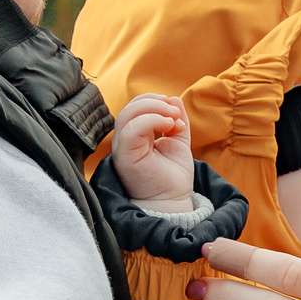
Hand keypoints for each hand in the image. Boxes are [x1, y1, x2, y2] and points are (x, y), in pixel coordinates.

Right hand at [112, 91, 194, 208]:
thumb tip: (174, 98)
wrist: (172, 201)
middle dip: (155, 102)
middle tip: (175, 113)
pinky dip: (151, 120)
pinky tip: (168, 126)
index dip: (156, 101)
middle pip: (130, 107)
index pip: (136, 106)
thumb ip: (176, 121)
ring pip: (127, 114)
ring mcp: (122, 148)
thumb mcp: (178, 142)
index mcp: (135, 135)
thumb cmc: (172, 177)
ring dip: (154, 109)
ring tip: (173, 119)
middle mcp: (125, 140)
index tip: (176, 111)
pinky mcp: (124, 157)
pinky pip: (131, 129)